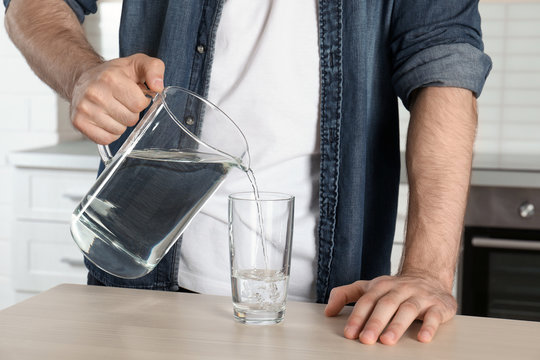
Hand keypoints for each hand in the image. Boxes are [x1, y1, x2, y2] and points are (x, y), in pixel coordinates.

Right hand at [70, 53, 164, 143]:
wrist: (84, 79)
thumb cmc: (113, 74)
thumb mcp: (137, 64)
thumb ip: (154, 68)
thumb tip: (158, 86)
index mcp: (111, 78)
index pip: (139, 104)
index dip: (140, 101)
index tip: (133, 95)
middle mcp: (95, 93)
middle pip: (130, 119)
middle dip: (131, 112)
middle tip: (122, 102)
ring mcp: (85, 109)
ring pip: (119, 131)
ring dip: (120, 123)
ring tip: (112, 109)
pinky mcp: (79, 122)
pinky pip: (106, 139)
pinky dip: (109, 133)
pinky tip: (105, 119)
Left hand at [324, 274, 456, 344]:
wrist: (429, 275)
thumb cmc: (396, 288)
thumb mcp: (370, 287)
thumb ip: (346, 295)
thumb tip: (328, 311)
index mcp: (381, 286)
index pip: (367, 301)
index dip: (357, 317)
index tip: (349, 333)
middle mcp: (400, 289)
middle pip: (386, 305)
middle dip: (374, 322)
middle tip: (365, 339)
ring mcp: (420, 296)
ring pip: (407, 310)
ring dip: (397, 325)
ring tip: (387, 340)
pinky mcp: (438, 305)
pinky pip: (434, 316)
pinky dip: (429, 327)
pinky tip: (422, 338)